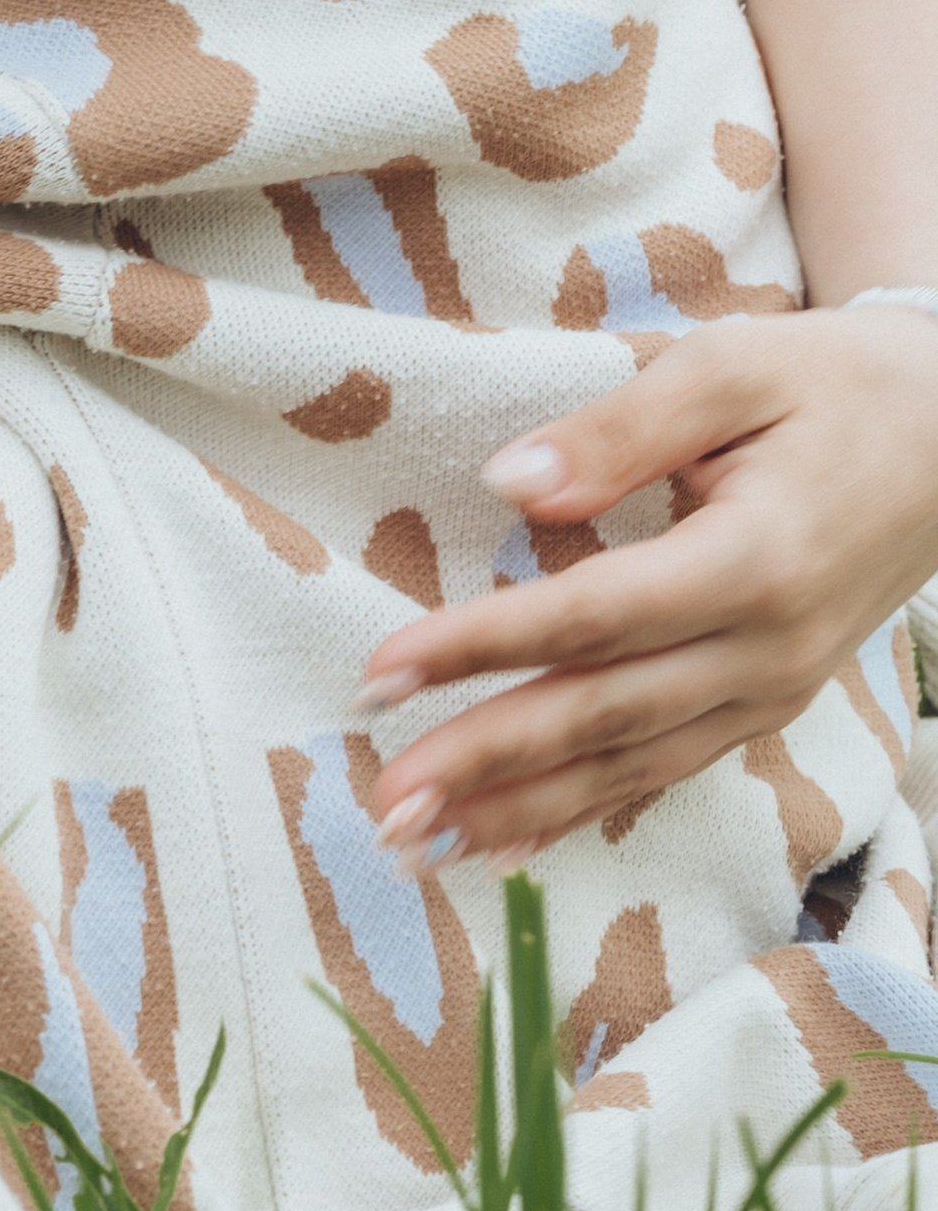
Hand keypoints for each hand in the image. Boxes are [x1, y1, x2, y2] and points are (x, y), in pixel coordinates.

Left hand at [359, 307, 937, 867]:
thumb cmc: (828, 387)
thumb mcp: (728, 370)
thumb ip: (617, 433)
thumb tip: (508, 486)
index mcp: (754, 561)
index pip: (591, 618)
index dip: (482, 648)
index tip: (382, 672)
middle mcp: (766, 650)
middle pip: (602, 715)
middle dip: (484, 762)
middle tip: (385, 801)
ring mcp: (771, 690)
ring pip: (630, 765)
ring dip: (519, 807)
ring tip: (416, 840)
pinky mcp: (767, 704)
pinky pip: (666, 770)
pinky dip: (584, 809)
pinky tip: (509, 837)